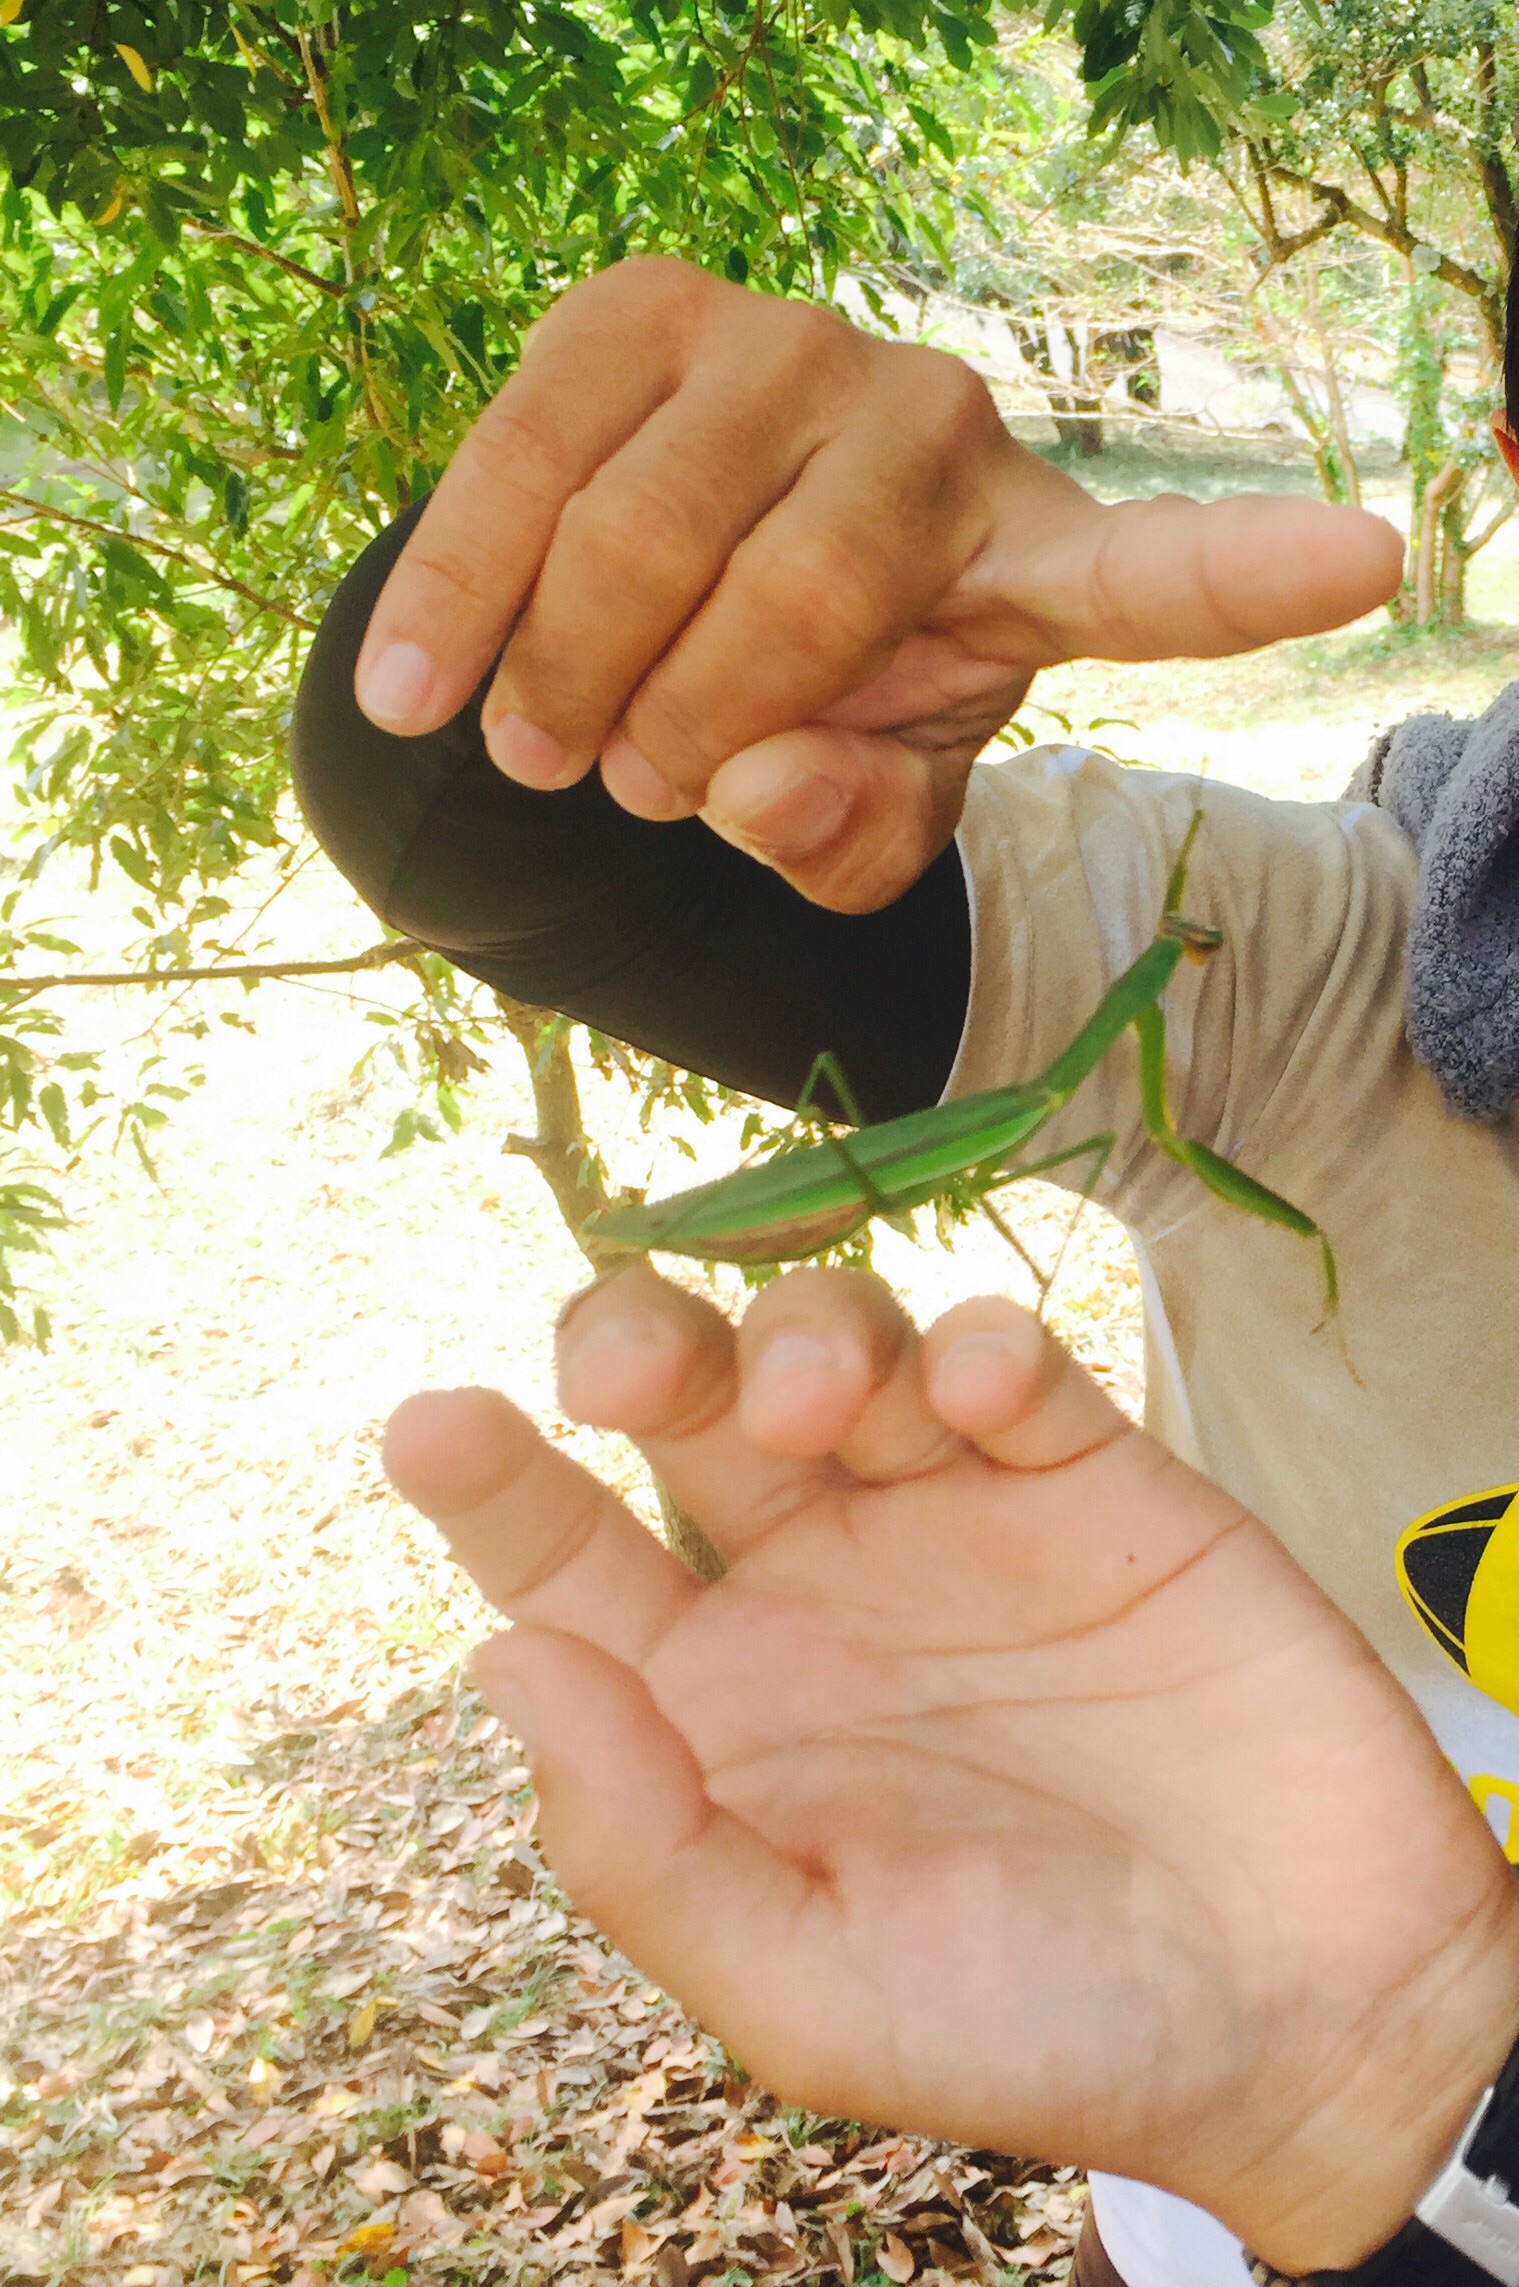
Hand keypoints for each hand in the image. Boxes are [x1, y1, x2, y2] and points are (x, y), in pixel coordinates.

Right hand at [356, 259, 1402, 911]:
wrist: (658, 595)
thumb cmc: (798, 711)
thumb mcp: (850, 819)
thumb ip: (843, 844)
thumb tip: (745, 783)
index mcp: (1029, 567)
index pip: (1156, 577)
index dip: (1251, 576)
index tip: (1373, 562)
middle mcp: (934, 427)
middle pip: (794, 607)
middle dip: (680, 737)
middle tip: (637, 793)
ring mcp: (787, 344)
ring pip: (641, 537)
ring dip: (567, 686)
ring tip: (545, 751)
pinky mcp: (637, 306)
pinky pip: (522, 461)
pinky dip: (454, 600)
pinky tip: (410, 695)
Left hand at [385, 1266, 1518, 2273]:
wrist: (1313, 2026)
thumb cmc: (1043, 2035)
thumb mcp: (808, 1993)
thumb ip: (645, 1844)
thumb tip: (504, 1660)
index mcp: (716, 1712)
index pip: (566, 1563)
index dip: (491, 1489)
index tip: (433, 1428)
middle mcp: (816, 1596)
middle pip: (682, 1408)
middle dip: (638, 1347)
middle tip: (635, 1375)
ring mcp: (958, 1526)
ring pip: (836, 1348)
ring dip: (806, 1335)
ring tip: (826, 1409)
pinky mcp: (1103, 1488)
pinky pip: (1015, 1367)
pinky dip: (979, 1347)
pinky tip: (975, 1392)